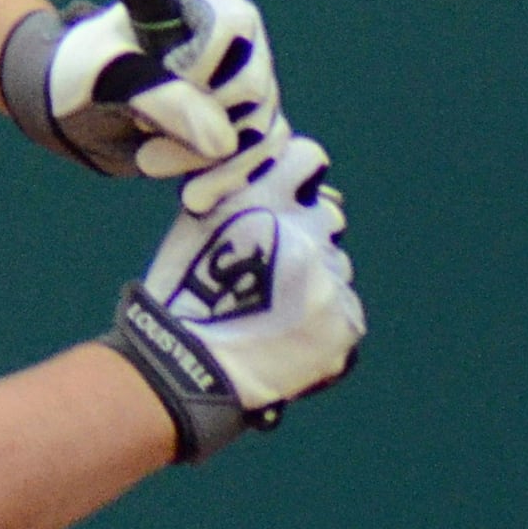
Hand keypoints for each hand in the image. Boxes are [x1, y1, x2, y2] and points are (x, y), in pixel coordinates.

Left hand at [1, 0, 279, 177]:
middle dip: (198, 128)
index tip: (151, 96)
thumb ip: (161, 99)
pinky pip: (265, 149)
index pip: (234, 26)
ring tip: (151, 164)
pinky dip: (232, 176)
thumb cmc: (80, 73)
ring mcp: (247, 75)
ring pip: (262, 124)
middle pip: (253, 86)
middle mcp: (236, 31)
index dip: (200, 69)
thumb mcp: (107, 77)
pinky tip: (194, 194)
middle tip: (145, 148)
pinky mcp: (247, 117)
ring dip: (211, 162)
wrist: (73, 109)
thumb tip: (224, 141)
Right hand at [103, 129, 363, 459]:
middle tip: (267, 275)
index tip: (285, 203)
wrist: (186, 369)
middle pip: (328, 218)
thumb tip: (273, 162)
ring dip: (315, 283)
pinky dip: (325, 323)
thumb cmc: (181, 295)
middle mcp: (304, 232)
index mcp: (263, 199)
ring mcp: (329, 280)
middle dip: (305, 238)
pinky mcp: (345, 323)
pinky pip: (346, 312)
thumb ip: (240, 187)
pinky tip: (289, 338)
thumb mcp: (197, 219)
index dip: (298, 182)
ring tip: (272, 313)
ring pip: (337, 268)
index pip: (309, 159)